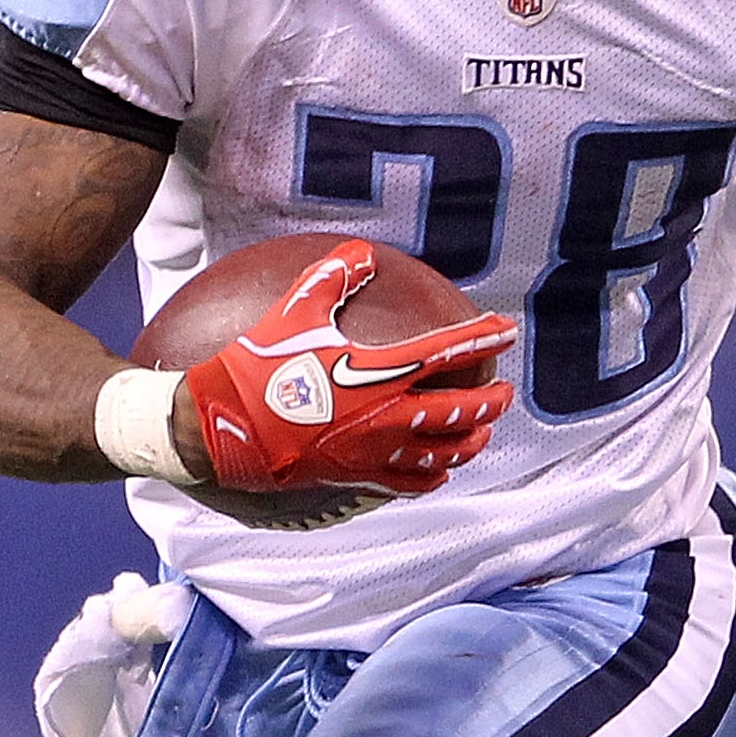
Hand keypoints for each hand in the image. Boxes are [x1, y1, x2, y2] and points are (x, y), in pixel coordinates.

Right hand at [181, 242, 516, 498]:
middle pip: (461, 412)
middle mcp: (389, 415)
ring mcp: (377, 451)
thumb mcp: (295, 310)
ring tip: (483, 433)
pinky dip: (434, 476)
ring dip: (471, 440)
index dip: (482, 339)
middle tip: (506, 392)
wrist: (228, 427)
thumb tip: (360, 253)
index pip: (447, 352)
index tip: (506, 330)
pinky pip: (411, 483)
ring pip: (444, 452)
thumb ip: (333, 278)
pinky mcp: (359, 476)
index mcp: (379, 371)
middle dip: (491, 402)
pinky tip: (441, 471)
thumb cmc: (259, 366)